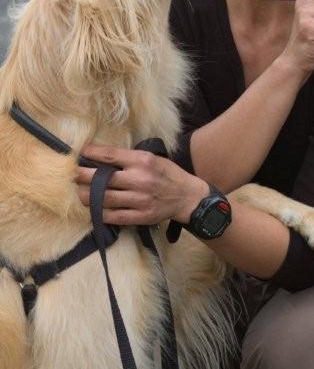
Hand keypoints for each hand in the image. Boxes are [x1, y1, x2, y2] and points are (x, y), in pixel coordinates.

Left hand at [75, 144, 208, 225]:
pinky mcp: (141, 216)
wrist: (186, 197)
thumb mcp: (152, 158)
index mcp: (143, 161)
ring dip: (87, 195)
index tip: (81, 152)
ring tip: (78, 192)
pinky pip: (114, 216)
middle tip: (73, 174)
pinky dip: (100, 212)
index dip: (92, 153)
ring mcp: (140, 200)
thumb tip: (103, 157)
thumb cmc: (167, 174)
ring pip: (104, 199)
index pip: (111, 156)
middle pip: (102, 178)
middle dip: (83, 176)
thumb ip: (130, 158)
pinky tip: (93, 208)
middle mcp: (140, 179)